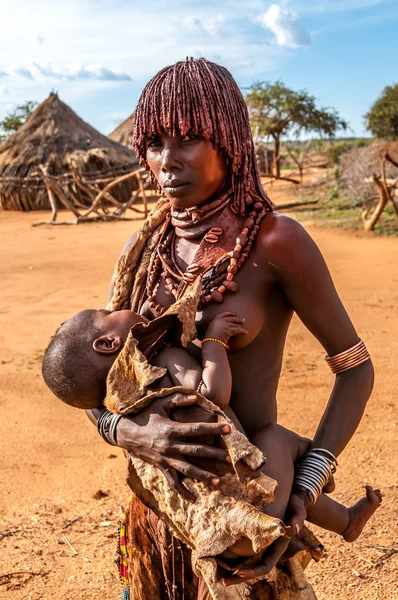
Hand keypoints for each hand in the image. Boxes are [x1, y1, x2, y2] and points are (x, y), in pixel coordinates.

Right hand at [116, 393, 230, 501]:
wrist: (125, 432)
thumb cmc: (144, 415)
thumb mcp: (159, 404)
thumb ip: (177, 400)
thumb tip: (196, 398)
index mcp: (171, 429)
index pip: (196, 430)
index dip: (213, 429)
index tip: (228, 430)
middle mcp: (170, 446)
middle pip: (196, 452)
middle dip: (214, 455)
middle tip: (230, 459)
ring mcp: (165, 459)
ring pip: (188, 470)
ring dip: (204, 476)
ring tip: (219, 481)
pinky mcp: (161, 467)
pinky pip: (173, 482)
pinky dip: (183, 492)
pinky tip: (194, 499)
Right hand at [205, 312, 247, 344]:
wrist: (211, 341)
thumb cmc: (210, 339)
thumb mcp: (212, 331)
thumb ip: (217, 328)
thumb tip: (221, 331)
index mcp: (215, 320)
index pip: (223, 314)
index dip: (229, 313)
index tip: (233, 314)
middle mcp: (221, 321)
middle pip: (231, 318)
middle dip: (237, 319)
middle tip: (243, 320)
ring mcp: (225, 324)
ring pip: (235, 324)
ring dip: (240, 326)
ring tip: (244, 329)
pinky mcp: (229, 329)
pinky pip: (237, 330)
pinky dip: (242, 331)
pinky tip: (246, 332)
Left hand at [224, 490, 310, 586]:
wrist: (293, 501)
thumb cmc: (295, 507)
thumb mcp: (298, 511)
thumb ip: (298, 519)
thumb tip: (295, 527)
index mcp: (279, 547)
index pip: (266, 565)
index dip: (253, 571)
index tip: (239, 572)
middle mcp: (271, 550)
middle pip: (255, 570)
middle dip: (240, 577)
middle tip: (224, 581)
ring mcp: (264, 547)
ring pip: (250, 564)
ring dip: (236, 573)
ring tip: (222, 579)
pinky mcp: (258, 540)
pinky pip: (247, 554)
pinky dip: (236, 560)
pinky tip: (224, 562)